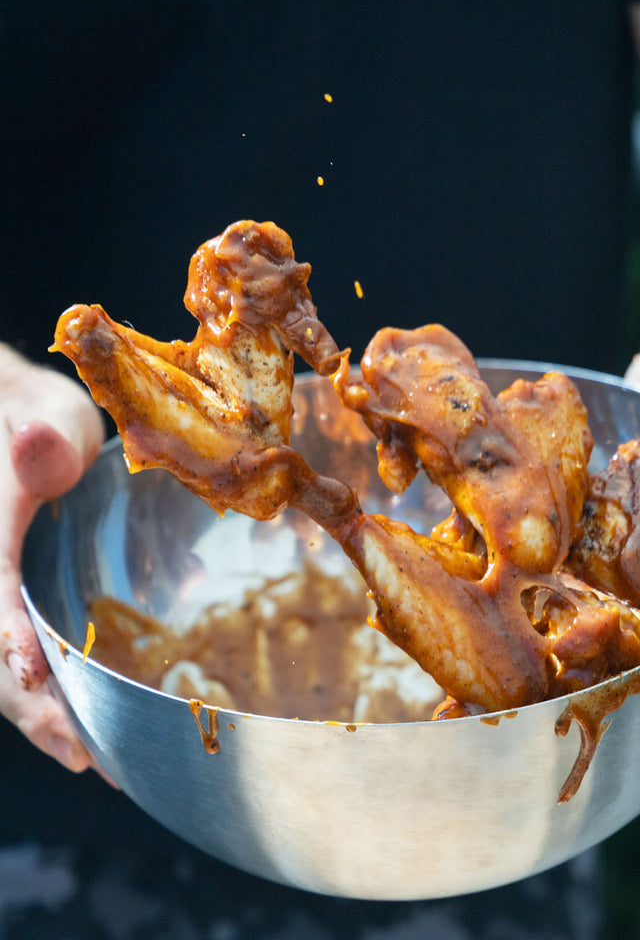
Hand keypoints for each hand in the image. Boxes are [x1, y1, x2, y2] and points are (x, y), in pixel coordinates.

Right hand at [0, 344, 104, 769]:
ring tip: (95, 757)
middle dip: (32, 707)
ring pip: (3, 667)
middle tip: (85, 755)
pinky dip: (48, 693)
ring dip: (43, 713)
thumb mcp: (45, 417)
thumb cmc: (36, 424)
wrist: (18, 430)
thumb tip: (38, 444)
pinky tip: (88, 722)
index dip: (14, 649)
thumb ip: (44, 436)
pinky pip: (20, 656)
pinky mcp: (13, 608)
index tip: (42, 688)